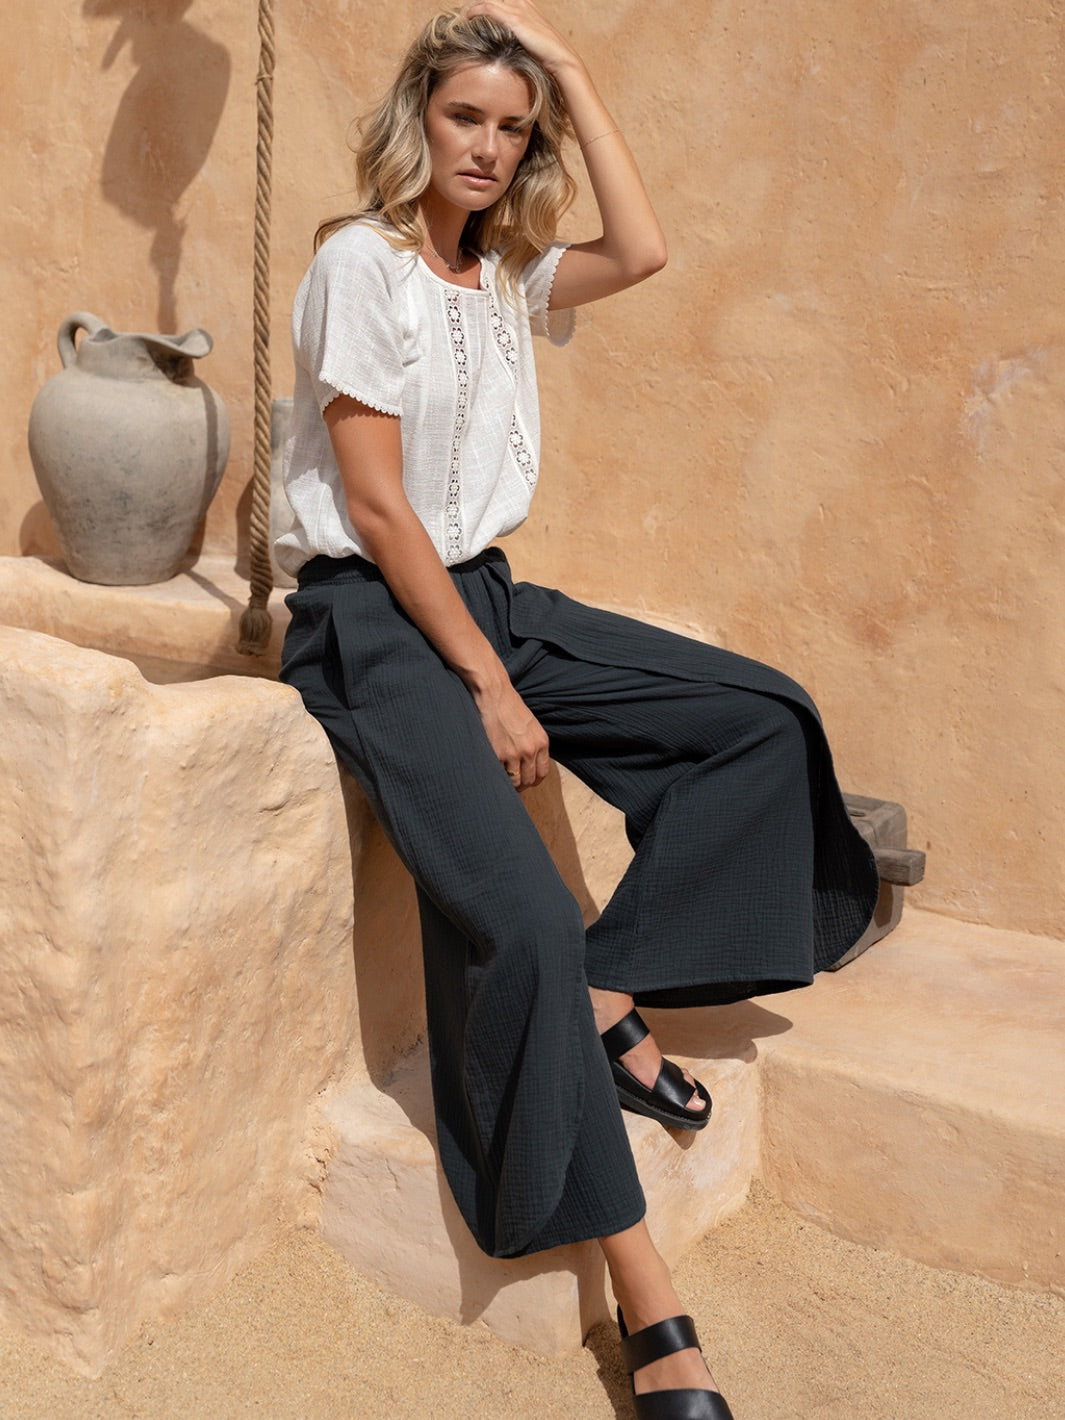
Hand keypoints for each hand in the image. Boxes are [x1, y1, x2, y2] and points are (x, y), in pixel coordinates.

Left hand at [463, 0, 579, 77]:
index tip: (474, 8)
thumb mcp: (530, 37)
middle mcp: (521, 2)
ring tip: (463, 12)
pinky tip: (468, 17)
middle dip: (477, 1)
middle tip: (464, 9)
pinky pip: (488, 8)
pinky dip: (475, 11)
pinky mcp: (514, 19)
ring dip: (473, 4)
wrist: (559, 57)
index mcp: (525, 3)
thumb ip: (518, 33)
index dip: (486, 1)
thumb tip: (507, 41)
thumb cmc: (546, 52)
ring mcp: (518, 9)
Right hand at [471, 674, 550, 790]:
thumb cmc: (509, 705)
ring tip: (501, 778)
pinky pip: (499, 775)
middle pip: (529, 780)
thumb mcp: (530, 724)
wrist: (493, 693)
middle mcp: (531, 750)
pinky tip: (492, 769)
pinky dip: (496, 775)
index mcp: (541, 742)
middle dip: (521, 784)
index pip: (543, 773)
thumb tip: (529, 763)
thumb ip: (533, 743)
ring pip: (515, 782)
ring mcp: (514, 753)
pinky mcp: (497, 754)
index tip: (525, 780)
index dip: (533, 780)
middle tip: (511, 782)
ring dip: (508, 783)